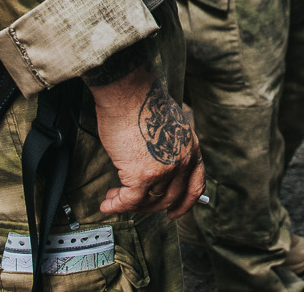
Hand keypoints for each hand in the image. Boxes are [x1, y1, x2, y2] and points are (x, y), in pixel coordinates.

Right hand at [88, 66, 204, 217]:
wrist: (128, 92)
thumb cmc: (141, 101)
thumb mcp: (168, 125)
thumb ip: (169, 146)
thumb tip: (155, 164)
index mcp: (190, 147)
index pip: (195, 185)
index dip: (185, 203)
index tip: (174, 212)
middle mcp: (182, 161)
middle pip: (170, 197)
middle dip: (149, 205)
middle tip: (131, 203)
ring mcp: (164, 170)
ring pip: (149, 201)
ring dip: (130, 204)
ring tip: (114, 198)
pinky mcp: (143, 175)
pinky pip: (130, 200)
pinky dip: (117, 205)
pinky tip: (108, 203)